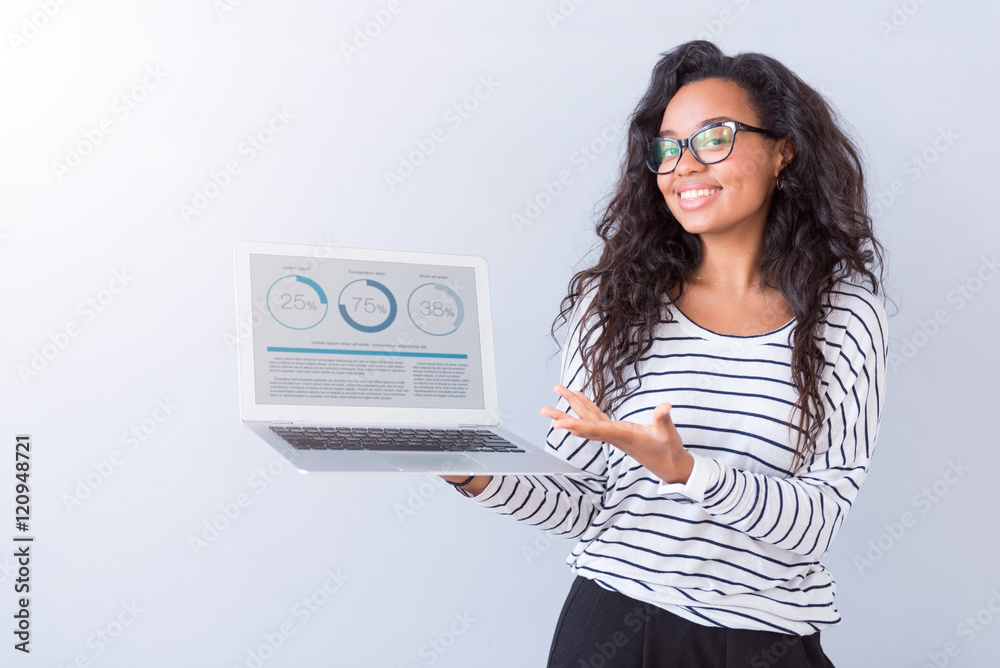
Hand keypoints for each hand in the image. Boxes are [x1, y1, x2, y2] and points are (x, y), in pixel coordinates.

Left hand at [539, 384, 693, 484]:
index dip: (576, 425)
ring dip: (572, 405)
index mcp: (622, 435)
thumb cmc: (668, 451)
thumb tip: (665, 406)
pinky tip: (579, 397)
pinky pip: (596, 417)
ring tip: (558, 390)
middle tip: (543, 409)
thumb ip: (663, 419)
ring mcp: (613, 433)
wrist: (669, 466)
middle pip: (583, 424)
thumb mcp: (668, 434)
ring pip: (588, 418)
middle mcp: (613, 435)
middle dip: (563, 416)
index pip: (595, 429)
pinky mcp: (617, 430)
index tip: (558, 424)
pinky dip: (587, 406)